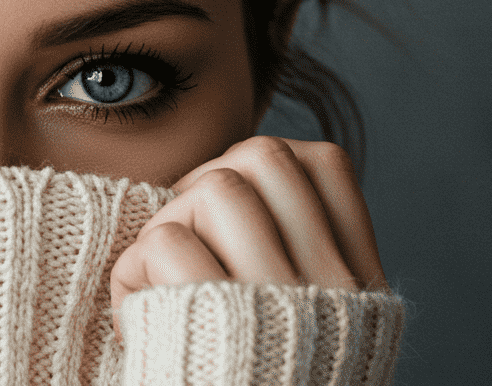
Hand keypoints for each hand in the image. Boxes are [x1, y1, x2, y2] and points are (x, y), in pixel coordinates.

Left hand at [111, 136, 386, 319]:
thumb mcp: (309, 335)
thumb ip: (296, 271)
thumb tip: (233, 186)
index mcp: (358, 291)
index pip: (326, 164)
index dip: (264, 166)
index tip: (232, 215)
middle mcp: (333, 291)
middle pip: (264, 157)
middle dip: (205, 181)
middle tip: (183, 241)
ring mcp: (280, 303)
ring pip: (216, 189)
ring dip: (168, 226)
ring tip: (159, 284)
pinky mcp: (220, 321)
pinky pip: (165, 243)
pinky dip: (132, 275)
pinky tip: (138, 320)